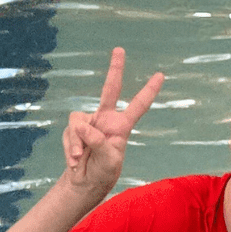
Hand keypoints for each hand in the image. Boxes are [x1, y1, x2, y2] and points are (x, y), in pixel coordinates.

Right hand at [62, 47, 164, 194]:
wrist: (85, 182)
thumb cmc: (103, 172)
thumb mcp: (107, 161)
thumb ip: (98, 142)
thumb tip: (82, 125)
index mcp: (122, 127)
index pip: (138, 106)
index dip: (148, 91)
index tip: (161, 75)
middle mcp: (106, 119)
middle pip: (110, 89)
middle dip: (115, 69)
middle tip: (120, 49)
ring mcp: (89, 122)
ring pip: (78, 123)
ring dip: (77, 143)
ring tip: (81, 159)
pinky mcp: (74, 128)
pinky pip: (69, 133)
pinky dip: (70, 148)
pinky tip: (75, 162)